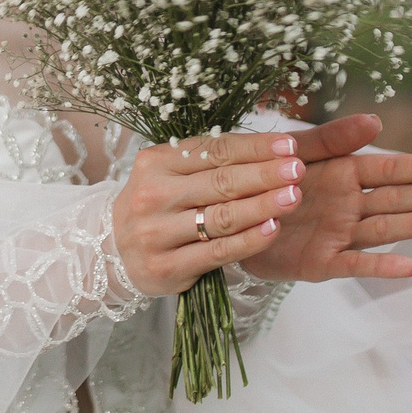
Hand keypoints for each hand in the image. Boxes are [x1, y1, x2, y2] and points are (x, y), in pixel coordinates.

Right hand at [109, 130, 309, 297]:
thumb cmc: (156, 205)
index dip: (254, 147)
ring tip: (294, 196)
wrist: (113, 251)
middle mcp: (152, 195)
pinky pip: (217, 251)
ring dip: (262, 206)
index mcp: (154, 162)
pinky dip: (249, 241)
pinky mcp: (167, 267)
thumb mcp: (171, 174)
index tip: (289, 145)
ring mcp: (157, 233)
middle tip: (298, 169)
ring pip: (221, 217)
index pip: (213, 151)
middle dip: (265, 174)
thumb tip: (269, 149)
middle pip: (220, 182)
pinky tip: (273, 229)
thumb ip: (210, 162)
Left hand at [233, 114, 411, 284]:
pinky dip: (381, 267)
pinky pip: (354, 264)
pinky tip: (410, 266)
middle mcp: (347, 204)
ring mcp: (338, 234)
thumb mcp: (295, 151)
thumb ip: (332, 138)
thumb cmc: (263, 180)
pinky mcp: (321, 263)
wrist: (225, 217)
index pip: (388, 170)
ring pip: (384, 228)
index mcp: (342, 173)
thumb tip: (375, 120)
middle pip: (396, 200)